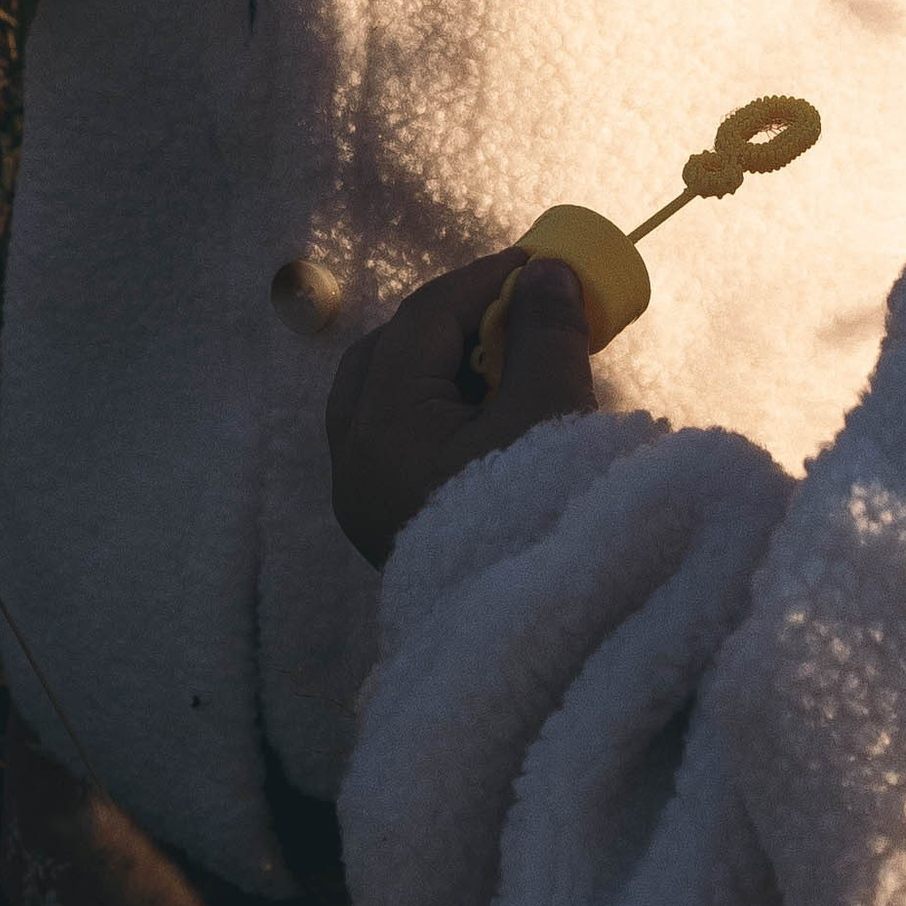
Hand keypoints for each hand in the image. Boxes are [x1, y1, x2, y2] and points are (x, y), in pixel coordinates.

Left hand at [327, 249, 596, 566]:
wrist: (537, 643)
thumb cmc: (543, 518)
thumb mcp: (551, 415)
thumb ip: (546, 334)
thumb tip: (545, 271)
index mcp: (381, 429)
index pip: (422, 320)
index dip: (481, 280)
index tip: (536, 262)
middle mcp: (353, 462)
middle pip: (387, 354)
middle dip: (453, 321)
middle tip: (520, 309)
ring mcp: (363, 498)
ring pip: (387, 397)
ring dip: (446, 366)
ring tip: (516, 364)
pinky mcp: (387, 524)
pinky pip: (398, 439)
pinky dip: (441, 409)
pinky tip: (498, 415)